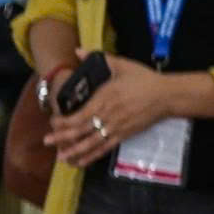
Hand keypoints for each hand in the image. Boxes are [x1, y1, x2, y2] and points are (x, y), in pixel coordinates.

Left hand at [44, 57, 167, 170]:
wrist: (167, 95)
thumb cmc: (144, 79)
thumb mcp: (122, 64)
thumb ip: (99, 57)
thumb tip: (78, 51)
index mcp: (105, 98)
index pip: (79, 114)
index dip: (64, 121)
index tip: (53, 121)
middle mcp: (108, 116)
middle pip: (81, 130)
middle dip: (62, 137)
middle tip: (47, 141)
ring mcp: (116, 127)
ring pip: (91, 142)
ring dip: (74, 150)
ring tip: (60, 157)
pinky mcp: (124, 135)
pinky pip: (104, 148)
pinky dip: (91, 156)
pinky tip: (81, 162)